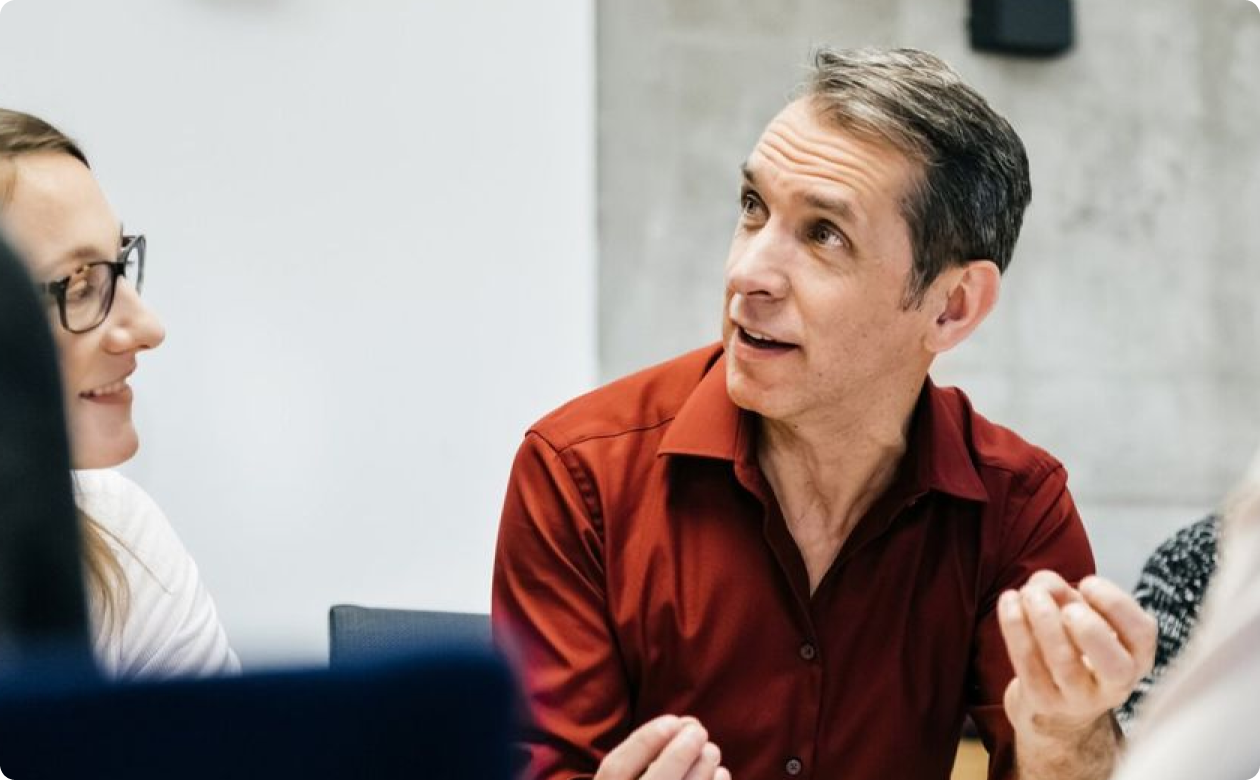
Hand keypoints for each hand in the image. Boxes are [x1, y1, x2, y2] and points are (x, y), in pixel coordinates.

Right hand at [595, 715, 730, 779]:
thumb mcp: (628, 778)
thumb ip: (647, 756)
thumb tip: (688, 724)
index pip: (616, 769)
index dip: (644, 741)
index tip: (672, 720)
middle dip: (679, 753)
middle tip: (700, 731)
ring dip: (702, 771)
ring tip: (712, 751)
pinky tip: (721, 774)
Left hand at [998, 571, 1155, 738]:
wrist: (1053, 706)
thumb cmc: (1072, 646)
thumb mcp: (1080, 616)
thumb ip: (1066, 593)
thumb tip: (1044, 584)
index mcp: (1136, 657)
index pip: (1142, 634)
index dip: (1116, 605)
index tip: (1088, 583)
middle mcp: (1115, 685)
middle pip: (1115, 666)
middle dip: (1090, 629)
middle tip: (1067, 607)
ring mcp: (1078, 699)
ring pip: (1064, 664)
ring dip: (1044, 621)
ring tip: (1030, 593)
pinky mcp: (1042, 701)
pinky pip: (1028, 665)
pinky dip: (1016, 629)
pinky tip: (1009, 601)